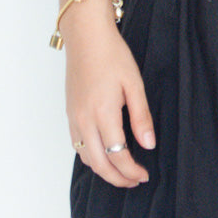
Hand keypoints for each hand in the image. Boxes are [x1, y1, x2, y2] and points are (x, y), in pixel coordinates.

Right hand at [63, 3, 155, 188]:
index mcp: (102, 114)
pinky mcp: (69, 114)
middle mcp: (84, 121)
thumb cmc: (112, 55)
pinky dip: (91, 157)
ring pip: (86, 158)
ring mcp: (73, 119)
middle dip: (118, 178)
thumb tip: (148, 145)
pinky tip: (105, 154)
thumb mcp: (134, 83)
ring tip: (122, 172)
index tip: (144, 175)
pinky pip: (78, 146)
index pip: (118, 155)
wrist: (86, 37)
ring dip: (104, 170)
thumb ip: (141, 116)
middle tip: (135, 181)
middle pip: (100, 164)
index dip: (131, 170)